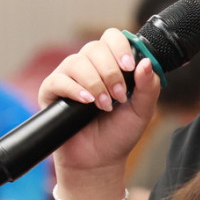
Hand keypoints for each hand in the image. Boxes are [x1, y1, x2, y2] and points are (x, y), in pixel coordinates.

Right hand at [39, 29, 161, 176]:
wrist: (99, 161)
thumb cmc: (119, 134)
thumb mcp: (142, 111)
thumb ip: (148, 87)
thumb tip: (147, 62)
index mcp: (110, 64)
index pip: (112, 38)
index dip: (120, 47)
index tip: (128, 67)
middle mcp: (88, 66)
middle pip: (94, 48)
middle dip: (110, 72)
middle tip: (119, 96)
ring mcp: (68, 78)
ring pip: (77, 62)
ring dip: (94, 83)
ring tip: (104, 105)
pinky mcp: (51, 92)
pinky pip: (58, 80)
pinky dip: (74, 89)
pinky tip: (86, 101)